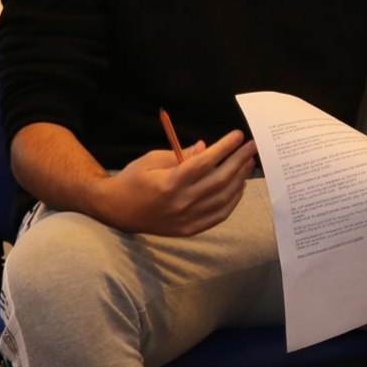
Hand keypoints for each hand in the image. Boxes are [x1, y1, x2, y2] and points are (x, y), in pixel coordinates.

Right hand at [94, 129, 257, 236]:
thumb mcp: (152, 160)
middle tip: (251, 147)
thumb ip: (181, 155)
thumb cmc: (132, 180)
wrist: (115, 211)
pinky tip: (238, 186)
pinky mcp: (189, 229)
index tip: (238, 136)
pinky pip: (218, 215)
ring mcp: (186, 219)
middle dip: (238, 161)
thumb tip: (206, 148)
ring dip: (239, 179)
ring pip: (223, 199)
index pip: (205, 163)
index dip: (224, 148)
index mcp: (170, 183)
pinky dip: (232, 200)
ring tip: (248, 162)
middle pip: (219, 180)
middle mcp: (181, 203)